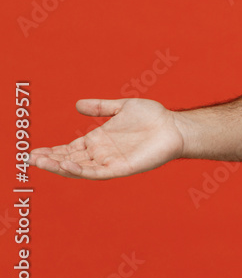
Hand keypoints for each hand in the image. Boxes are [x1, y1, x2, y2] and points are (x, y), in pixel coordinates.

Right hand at [29, 98, 184, 179]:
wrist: (175, 126)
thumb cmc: (153, 116)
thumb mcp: (122, 107)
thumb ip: (101, 107)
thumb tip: (78, 104)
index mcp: (98, 140)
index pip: (69, 148)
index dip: (51, 151)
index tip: (32, 151)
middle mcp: (101, 153)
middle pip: (70, 160)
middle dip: (50, 160)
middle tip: (30, 159)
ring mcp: (110, 161)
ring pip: (80, 168)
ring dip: (60, 167)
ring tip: (41, 162)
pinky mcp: (122, 168)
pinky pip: (98, 172)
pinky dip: (81, 170)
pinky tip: (68, 165)